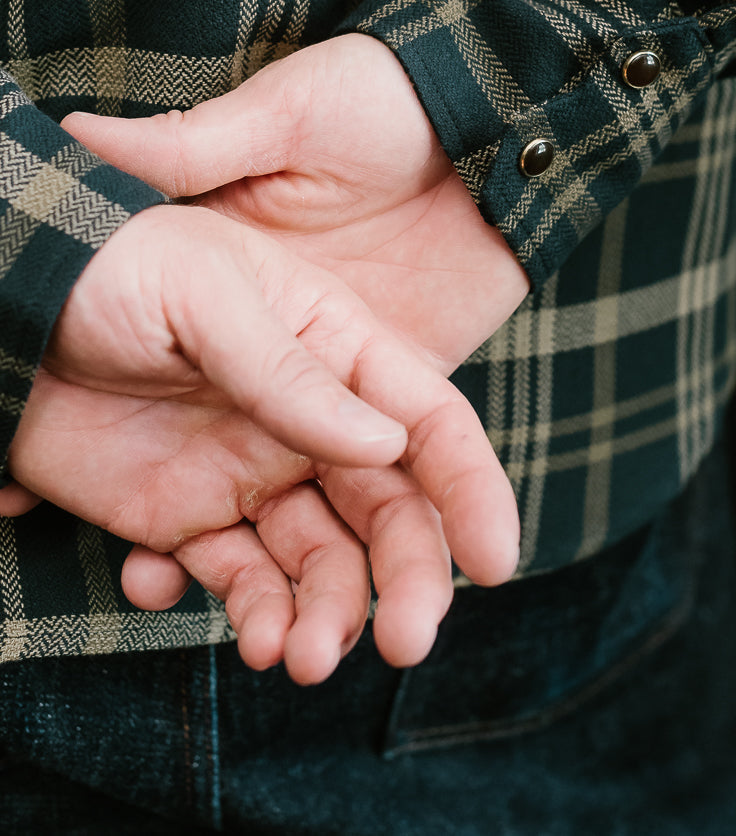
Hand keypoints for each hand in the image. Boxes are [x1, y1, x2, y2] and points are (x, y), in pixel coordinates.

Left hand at [63, 37, 529, 668]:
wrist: (13, 304)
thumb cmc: (119, 269)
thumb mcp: (210, 295)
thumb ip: (291, 372)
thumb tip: (387, 443)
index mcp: (335, 348)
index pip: (430, 422)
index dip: (473, 490)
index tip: (497, 565)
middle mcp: (310, 419)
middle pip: (389, 512)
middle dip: (406, 580)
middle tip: (400, 643)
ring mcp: (252, 472)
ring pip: (321, 563)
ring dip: (325, 616)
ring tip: (297, 656)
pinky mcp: (189, 518)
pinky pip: (236, 581)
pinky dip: (240, 612)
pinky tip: (205, 614)